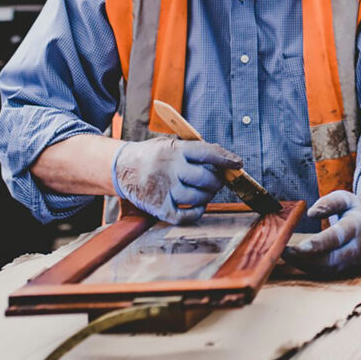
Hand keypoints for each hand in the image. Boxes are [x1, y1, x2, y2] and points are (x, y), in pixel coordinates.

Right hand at [112, 137, 241, 224]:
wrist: (122, 166)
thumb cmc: (153, 155)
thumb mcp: (170, 143)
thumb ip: (193, 150)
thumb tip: (224, 159)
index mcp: (175, 149)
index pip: (207, 152)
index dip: (225, 158)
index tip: (238, 163)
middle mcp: (170, 168)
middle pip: (204, 178)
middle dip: (217, 182)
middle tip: (218, 181)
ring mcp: (163, 188)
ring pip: (196, 198)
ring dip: (207, 197)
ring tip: (206, 192)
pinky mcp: (158, 206)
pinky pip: (184, 216)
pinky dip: (196, 213)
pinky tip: (198, 207)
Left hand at [281, 190, 360, 278]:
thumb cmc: (356, 211)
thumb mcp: (345, 198)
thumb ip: (328, 202)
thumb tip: (311, 213)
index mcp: (357, 226)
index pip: (337, 238)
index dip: (318, 244)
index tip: (299, 247)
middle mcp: (358, 248)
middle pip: (331, 259)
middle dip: (306, 258)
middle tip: (284, 252)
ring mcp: (355, 263)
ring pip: (328, 269)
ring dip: (306, 265)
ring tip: (286, 255)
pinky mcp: (350, 271)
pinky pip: (329, 273)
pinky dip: (311, 269)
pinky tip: (297, 261)